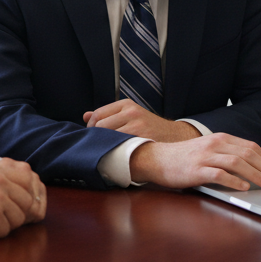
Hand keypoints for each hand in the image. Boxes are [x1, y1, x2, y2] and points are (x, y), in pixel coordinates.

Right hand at [0, 158, 45, 239]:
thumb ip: (4, 178)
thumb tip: (31, 193)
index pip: (30, 179)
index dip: (28, 195)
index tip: (18, 204)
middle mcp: (1, 179)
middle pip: (28, 203)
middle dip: (16, 213)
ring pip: (19, 219)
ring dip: (4, 224)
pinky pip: (6, 231)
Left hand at [82, 99, 200, 141]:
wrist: (175, 137)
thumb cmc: (149, 128)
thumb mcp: (130, 116)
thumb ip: (108, 115)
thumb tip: (85, 116)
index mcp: (126, 105)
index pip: (97, 115)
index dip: (91, 129)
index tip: (93, 138)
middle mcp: (131, 112)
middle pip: (100, 126)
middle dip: (96, 138)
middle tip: (98, 148)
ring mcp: (137, 125)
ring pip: (107, 137)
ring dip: (104, 146)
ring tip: (106, 152)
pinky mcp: (142, 138)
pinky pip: (119, 146)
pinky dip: (114, 152)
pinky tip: (116, 156)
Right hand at [127, 133, 260, 190]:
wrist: (157, 159)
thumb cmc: (184, 158)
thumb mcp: (208, 149)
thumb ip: (227, 153)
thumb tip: (252, 166)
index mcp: (220, 138)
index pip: (251, 146)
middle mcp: (214, 144)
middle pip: (248, 154)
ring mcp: (205, 157)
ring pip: (237, 163)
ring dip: (255, 174)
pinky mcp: (196, 170)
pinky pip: (219, 174)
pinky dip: (234, 181)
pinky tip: (243, 187)